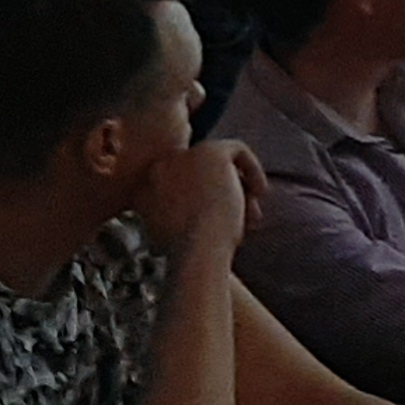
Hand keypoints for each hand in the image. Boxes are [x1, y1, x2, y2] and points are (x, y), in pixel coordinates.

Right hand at [135, 140, 266, 256]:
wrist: (196, 249)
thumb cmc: (189, 254)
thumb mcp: (173, 240)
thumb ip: (179, 219)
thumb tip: (198, 213)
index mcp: (144, 187)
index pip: (183, 186)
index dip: (205, 203)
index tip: (222, 222)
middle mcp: (161, 166)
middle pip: (203, 174)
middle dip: (224, 196)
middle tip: (243, 221)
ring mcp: (185, 155)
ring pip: (222, 166)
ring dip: (240, 192)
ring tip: (250, 219)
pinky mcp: (210, 150)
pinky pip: (236, 149)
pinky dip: (253, 168)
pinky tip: (260, 193)